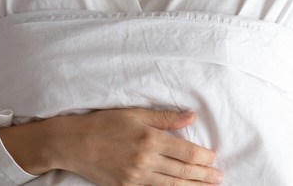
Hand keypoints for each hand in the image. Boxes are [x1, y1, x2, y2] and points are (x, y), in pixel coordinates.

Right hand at [0, 108, 222, 184]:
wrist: (72, 143)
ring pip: (171, 185)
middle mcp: (145, 160)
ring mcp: (135, 177)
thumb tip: (191, 116)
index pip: (186, 152)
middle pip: (183, 171)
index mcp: (150, 139)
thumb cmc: (103, 123)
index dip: (204, 157)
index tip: (214, 158)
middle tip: (220, 177)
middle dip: (204, 175)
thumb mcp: (135, 113)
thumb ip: (165, 117)